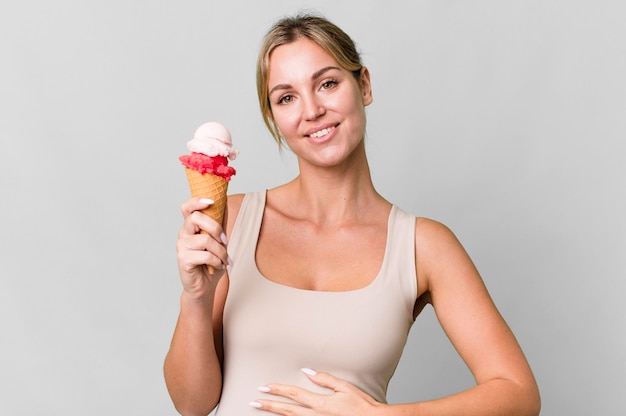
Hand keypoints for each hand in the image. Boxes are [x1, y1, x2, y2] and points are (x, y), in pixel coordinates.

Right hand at [176, 197, 229, 298]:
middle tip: (225, 241)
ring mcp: (181, 246)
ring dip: (221, 251)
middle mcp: (183, 234)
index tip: (211, 201)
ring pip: (205, 239)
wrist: (205, 287)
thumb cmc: (211, 263)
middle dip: (216, 228)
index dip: (196, 201)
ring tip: (225, 260)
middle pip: (196, 218)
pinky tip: (219, 266)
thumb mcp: (219, 242)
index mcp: (190, 227)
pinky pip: (205, 255)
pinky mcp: (183, 259)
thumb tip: (224, 206)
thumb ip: (219, 225)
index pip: (187, 208)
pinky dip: (217, 261)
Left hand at [250, 368, 384, 414]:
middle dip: (269, 405)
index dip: (277, 390)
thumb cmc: (362, 406)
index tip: (264, 387)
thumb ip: (324, 379)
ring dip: (276, 414)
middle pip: (287, 410)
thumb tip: (307, 371)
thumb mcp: (345, 387)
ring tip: (262, 409)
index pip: (294, 394)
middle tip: (254, 401)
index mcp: (321, 403)